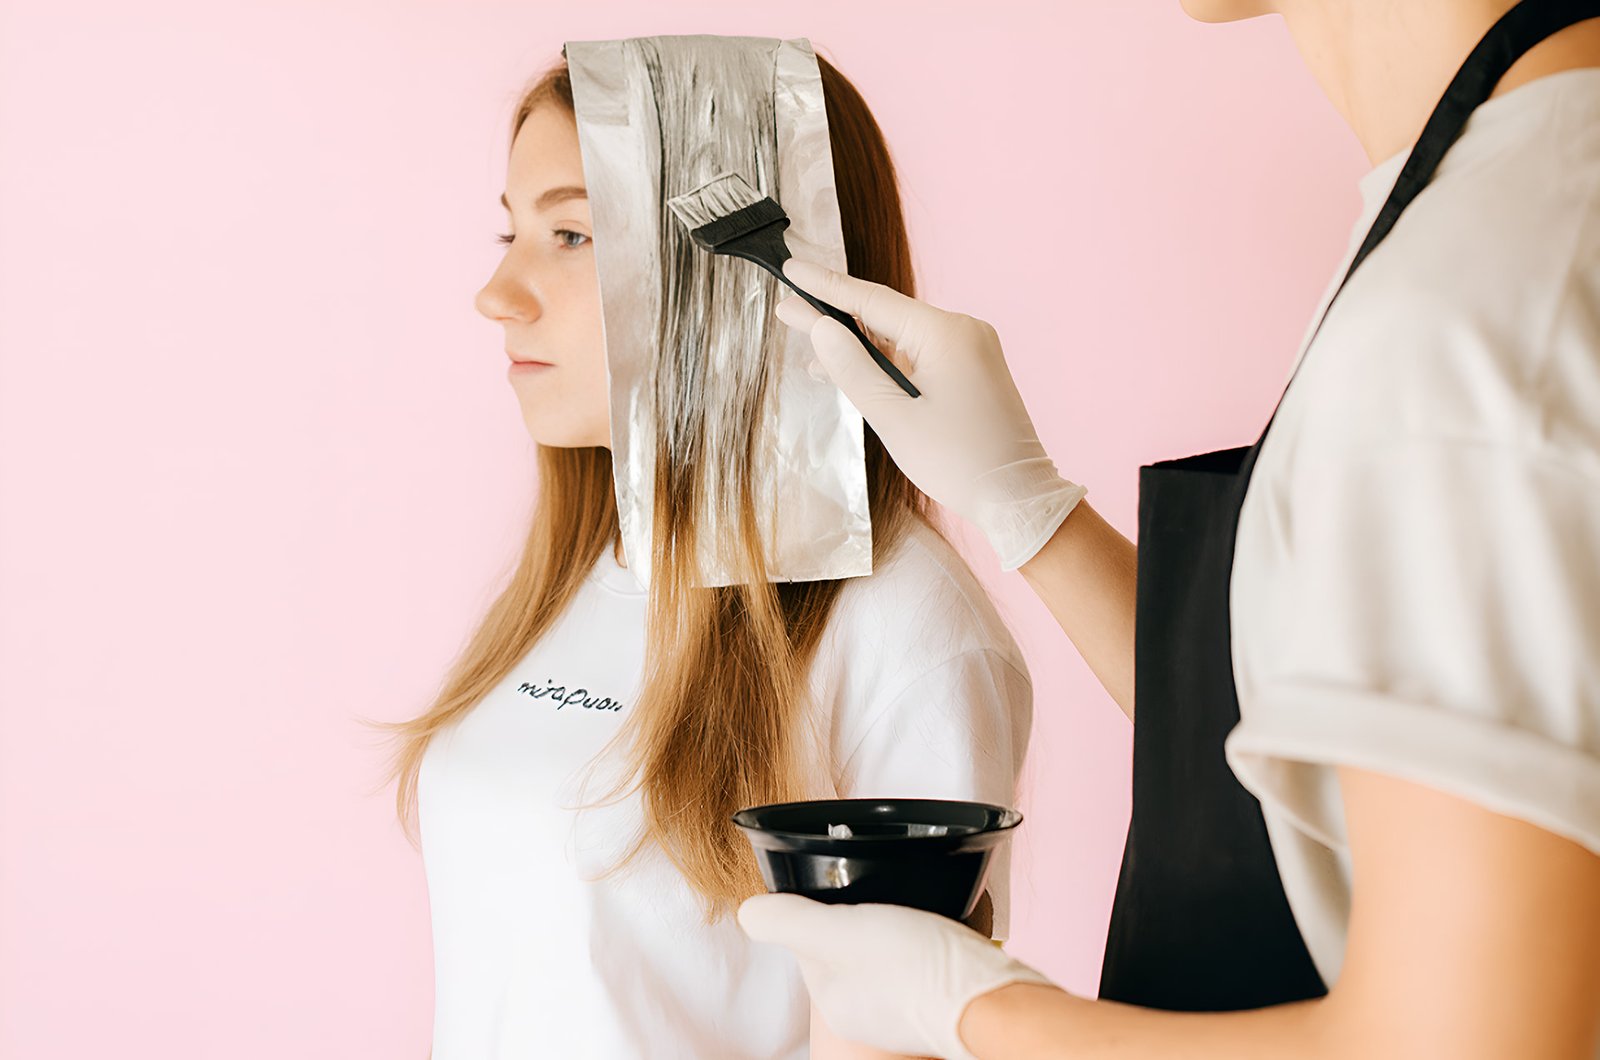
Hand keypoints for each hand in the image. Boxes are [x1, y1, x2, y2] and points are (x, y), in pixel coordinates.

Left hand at [738, 893, 1056, 1058]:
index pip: (810, 938)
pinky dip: (925, 939)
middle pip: (848, 943)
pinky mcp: (939, 1000)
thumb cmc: (914, 968)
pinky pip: (920, 961)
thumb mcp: (839, 932)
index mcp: (832, 998)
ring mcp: (903, 1011)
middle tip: (884, 893)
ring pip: (885, 950)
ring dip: (896, 922)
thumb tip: (746, 912)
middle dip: (862, 913)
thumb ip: (789, 921)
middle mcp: (863, 1012)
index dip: (822, 904)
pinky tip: (939, 928)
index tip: (845, 884)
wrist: (991, 1001)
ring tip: (914, 908)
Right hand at [776, 259, 1084, 569]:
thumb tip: (822, 329)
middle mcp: (962, 331)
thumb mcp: (894, 418)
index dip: (825, 286)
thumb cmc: (959, 463)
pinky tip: (850, 369)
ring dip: (857, 343)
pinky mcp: (971, 371)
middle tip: (786, 308)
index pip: (871, 300)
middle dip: (835, 314)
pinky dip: (884, 362)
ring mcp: (970, 351)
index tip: (790, 268)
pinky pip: (918, 356)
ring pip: (900, 338)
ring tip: (808, 340)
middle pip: (885, 315)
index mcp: (946, 334)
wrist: (1018, 498)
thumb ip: (854, 370)